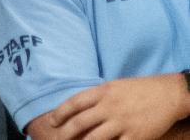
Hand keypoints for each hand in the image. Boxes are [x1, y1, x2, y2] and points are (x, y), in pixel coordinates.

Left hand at [48, 74, 189, 139]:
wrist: (168, 94)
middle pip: (80, 122)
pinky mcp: (136, 135)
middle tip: (58, 138)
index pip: (74, 103)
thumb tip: (78, 107)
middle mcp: (109, 107)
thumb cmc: (139, 89)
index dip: (60, 113)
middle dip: (66, 132)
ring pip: (95, 138)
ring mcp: (122, 122)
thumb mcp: (114, 86)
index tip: (52, 121)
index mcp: (102, 92)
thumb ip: (97, 96)